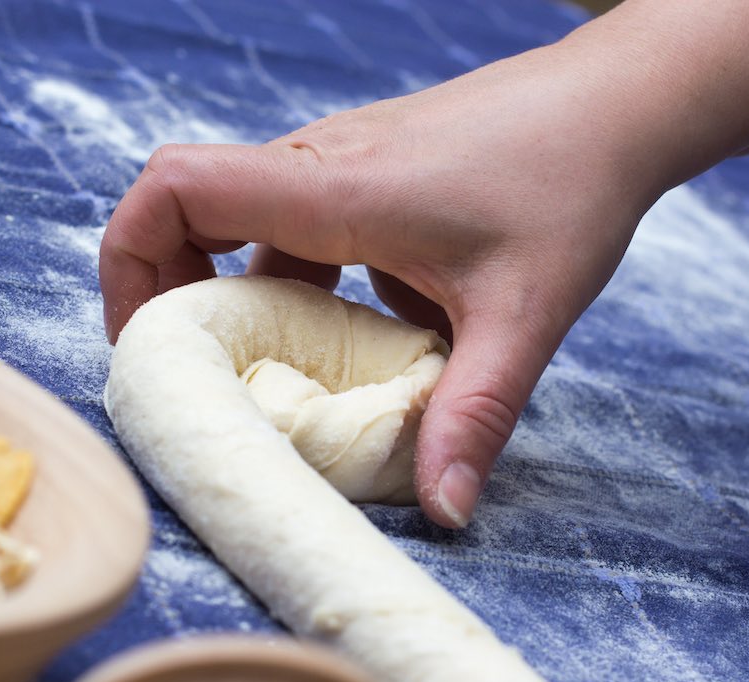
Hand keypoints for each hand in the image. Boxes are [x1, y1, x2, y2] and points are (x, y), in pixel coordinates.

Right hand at [99, 45, 666, 527]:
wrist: (618, 103)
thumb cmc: (572, 186)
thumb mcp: (524, 315)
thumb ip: (474, 415)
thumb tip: (442, 511)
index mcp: (331, 189)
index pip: (176, 189)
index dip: (129, 260)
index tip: (146, 343)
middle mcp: (319, 165)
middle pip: (187, 208)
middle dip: (168, 294)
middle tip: (194, 376)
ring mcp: (340, 164)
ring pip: (242, 222)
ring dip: (237, 296)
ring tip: (267, 373)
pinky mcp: (367, 175)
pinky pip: (294, 225)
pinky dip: (292, 283)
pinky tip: (349, 334)